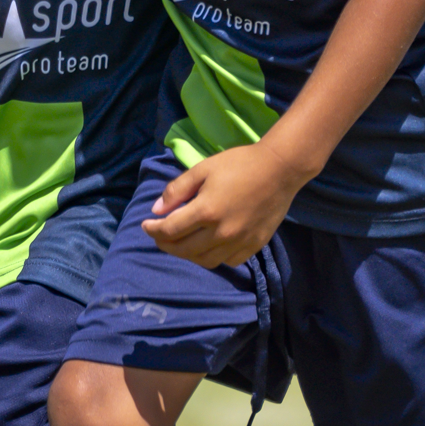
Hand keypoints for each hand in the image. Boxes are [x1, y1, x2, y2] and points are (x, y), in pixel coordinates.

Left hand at [139, 143, 312, 267]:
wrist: (279, 169)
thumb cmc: (239, 164)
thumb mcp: (203, 169)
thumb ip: (177, 190)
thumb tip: (157, 210)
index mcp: (206, 211)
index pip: (170, 231)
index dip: (153, 230)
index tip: (146, 225)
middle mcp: (221, 232)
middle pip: (184, 250)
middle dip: (165, 244)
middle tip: (159, 236)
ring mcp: (239, 242)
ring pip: (204, 261)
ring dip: (187, 254)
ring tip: (181, 243)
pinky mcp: (253, 246)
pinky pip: (227, 261)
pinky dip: (213, 258)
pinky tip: (208, 247)